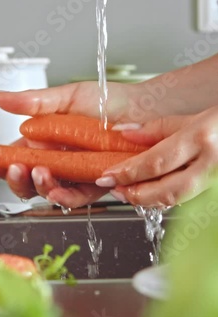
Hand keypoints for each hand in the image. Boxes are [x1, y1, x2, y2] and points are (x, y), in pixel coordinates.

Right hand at [0, 82, 119, 205]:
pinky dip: (66, 197)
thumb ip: (32, 102)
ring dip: (39, 187)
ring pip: (49, 192)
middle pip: (27, 180)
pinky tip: (60, 189)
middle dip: (15, 179)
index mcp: (44, 142)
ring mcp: (76, 175)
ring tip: (38, 172)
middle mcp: (57, 161)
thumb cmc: (107, 101)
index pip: (14, 156)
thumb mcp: (66, 97)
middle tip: (13, 167)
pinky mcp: (96, 184)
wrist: (144, 108)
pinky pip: (78, 198)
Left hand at [96, 107, 217, 206]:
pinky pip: (191, 199)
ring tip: (131, 192)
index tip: (108, 175)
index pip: (155, 162)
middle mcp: (214, 163)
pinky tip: (156, 193)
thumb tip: (124, 133)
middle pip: (167, 191)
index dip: (127, 172)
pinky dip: (170, 198)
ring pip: (179, 200)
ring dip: (151, 200)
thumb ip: (159, 128)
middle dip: (136, 195)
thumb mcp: (195, 116)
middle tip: (117, 190)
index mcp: (204, 138)